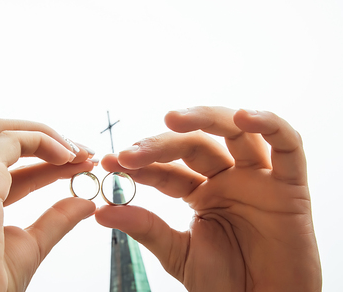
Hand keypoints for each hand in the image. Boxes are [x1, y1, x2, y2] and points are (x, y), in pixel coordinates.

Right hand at [0, 119, 95, 291]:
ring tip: (79, 153)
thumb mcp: (31, 244)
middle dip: (45, 139)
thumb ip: (57, 219)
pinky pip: (13, 141)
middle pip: (3, 137)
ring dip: (46, 136)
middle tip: (81, 153)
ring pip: (5, 131)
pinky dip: (43, 141)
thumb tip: (84, 203)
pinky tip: (67, 157)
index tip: (78, 165)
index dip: (47, 162)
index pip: (12, 167)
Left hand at [96, 107, 321, 290]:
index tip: (110, 162)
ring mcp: (259, 179)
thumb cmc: (225, 283)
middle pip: (196, 144)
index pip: (168, 169)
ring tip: (173, 119)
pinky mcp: (291, 186)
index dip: (141, 163)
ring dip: (207, 118)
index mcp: (202, 193)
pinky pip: (288, 146)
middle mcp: (229, 179)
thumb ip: (146, 228)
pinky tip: (244, 117)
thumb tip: (101, 211)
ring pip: (236, 133)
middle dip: (162, 144)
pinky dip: (271, 124)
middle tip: (132, 151)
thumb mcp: (178, 253)